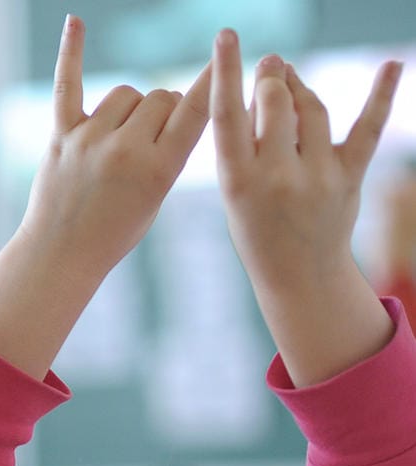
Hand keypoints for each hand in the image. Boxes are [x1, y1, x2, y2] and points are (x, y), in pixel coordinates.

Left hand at [0, 16, 209, 377]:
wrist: (61, 255)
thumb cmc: (115, 230)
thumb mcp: (157, 197)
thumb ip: (167, 150)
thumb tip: (173, 102)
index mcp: (159, 170)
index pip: (196, 111)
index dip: (213, 83)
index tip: (230, 54)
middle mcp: (124, 150)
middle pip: (160, 97)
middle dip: (164, 111)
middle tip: (151, 142)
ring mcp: (89, 140)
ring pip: (126, 94)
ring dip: (130, 108)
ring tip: (120, 141)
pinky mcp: (60, 136)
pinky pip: (68, 85)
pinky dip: (72, 53)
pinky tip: (75, 21)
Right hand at [212, 33, 401, 384]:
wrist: (297, 273)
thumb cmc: (257, 225)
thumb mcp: (236, 189)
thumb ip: (249, 140)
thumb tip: (273, 79)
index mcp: (237, 181)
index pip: (228, 115)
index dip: (226, 72)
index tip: (227, 37)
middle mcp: (276, 177)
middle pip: (276, 105)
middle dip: (273, 78)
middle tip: (271, 65)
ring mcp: (316, 177)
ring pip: (312, 109)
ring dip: (300, 87)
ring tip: (289, 79)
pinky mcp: (349, 177)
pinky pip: (368, 127)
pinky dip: (382, 94)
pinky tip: (393, 64)